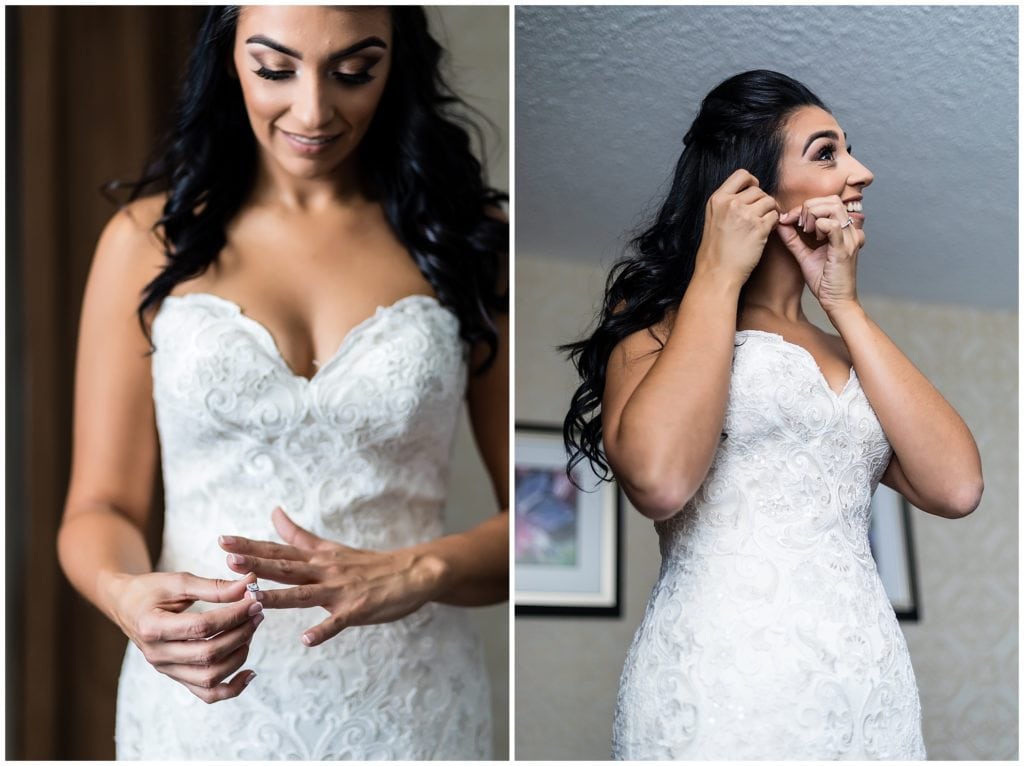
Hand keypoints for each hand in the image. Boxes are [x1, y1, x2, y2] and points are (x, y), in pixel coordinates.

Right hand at [106, 570, 262, 702]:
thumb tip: (250, 584)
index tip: (254, 601)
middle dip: (241, 633)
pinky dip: (232, 689)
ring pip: (210, 677)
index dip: (233, 615)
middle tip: (258, 613)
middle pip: (208, 654)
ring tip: (251, 629)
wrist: (126, 605)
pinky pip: (207, 693)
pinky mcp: (177, 676)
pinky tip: (250, 672)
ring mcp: (167, 669)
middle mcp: (158, 655)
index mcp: (153, 627)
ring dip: (239, 655)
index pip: (201, 628)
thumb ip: (214, 586)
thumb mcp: (178, 581)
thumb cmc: (150, 590)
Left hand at [219, 508, 446, 646]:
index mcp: (316, 558)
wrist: (413, 572)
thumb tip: (273, 512)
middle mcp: (325, 571)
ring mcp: (341, 590)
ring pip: (305, 594)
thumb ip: (298, 534)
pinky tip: (307, 640)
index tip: (222, 541)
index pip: (278, 550)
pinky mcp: (358, 609)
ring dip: (279, 596)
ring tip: (254, 598)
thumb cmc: (369, 563)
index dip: (250, 546)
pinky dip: (323, 631)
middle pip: (286, 568)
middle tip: (229, 560)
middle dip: (257, 565)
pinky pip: (337, 622)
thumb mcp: (330, 547)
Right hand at [696, 169, 779, 285]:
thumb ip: (727, 203)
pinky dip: (774, 224)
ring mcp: (745, 215)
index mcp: (717, 199)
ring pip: (769, 201)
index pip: (742, 174)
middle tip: (758, 216)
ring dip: (769, 212)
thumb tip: (748, 193)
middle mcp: (731, 203)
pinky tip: (765, 232)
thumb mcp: (713, 219)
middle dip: (762, 201)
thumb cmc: (715, 250)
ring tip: (762, 224)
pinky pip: (775, 216)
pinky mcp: (758, 228)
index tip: (753, 193)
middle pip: (758, 190)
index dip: (752, 182)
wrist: (716, 272)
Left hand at [776, 195, 865, 314]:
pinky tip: (813, 236)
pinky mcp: (844, 249)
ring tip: (806, 230)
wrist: (836, 301)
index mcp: (843, 230)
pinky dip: (819, 225)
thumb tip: (780, 223)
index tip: (788, 219)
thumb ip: (793, 239)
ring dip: (813, 214)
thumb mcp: (804, 255)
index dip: (805, 206)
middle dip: (809, 207)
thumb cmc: (824, 281)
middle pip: (832, 200)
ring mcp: (849, 239)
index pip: (828, 202)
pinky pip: (833, 226)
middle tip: (798, 224)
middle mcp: (849, 231)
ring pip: (833, 207)